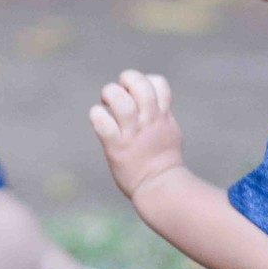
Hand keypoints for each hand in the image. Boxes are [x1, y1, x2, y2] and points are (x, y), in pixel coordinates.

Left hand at [91, 71, 182, 198]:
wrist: (161, 188)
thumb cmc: (164, 161)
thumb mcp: (170, 131)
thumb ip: (162, 114)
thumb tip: (156, 102)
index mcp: (162, 116)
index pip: (158, 83)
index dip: (145, 80)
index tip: (136, 92)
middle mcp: (148, 121)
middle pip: (139, 85)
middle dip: (126, 80)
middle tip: (118, 92)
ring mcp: (133, 133)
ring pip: (120, 101)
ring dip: (110, 95)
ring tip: (105, 102)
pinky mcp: (116, 147)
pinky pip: (103, 123)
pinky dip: (97, 116)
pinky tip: (99, 120)